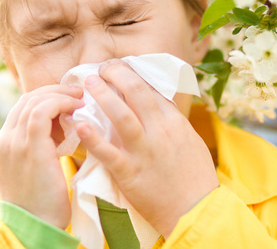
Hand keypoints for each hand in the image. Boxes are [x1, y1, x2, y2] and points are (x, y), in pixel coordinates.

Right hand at [0, 84, 83, 228]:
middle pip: (27, 99)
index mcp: (4, 143)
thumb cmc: (43, 200)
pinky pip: (41, 111)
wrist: (35, 225)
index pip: (22, 106)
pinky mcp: (29, 148)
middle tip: (77, 91)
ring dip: (60, 94)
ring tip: (79, 98)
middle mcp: (4, 140)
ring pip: (33, 101)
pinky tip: (76, 107)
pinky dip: (59, 103)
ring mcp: (13, 143)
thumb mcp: (35, 167)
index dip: (46, 96)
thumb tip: (62, 124)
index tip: (67, 97)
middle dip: (54, 90)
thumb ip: (41, 145)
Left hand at [76, 60, 218, 237]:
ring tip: (88, 82)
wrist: (196, 209)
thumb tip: (156, 104)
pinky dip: (92, 137)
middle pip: (135, 92)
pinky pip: (108, 152)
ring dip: (102, 95)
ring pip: (120, 115)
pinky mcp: (130, 173)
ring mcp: (143, 151)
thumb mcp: (190, 140)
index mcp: (174, 122)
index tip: (119, 67)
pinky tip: (79, 123)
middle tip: (102, 68)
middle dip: (116, 74)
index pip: (151, 88)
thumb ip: (172, 121)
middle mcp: (160, 131)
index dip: (132, 73)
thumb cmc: (195, 176)